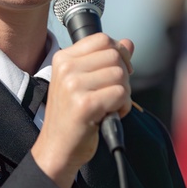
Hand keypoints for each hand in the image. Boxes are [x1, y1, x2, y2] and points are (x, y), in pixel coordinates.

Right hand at [32, 33, 133, 187]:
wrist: (57, 148)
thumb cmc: (72, 117)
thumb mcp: (84, 82)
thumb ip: (104, 61)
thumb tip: (129, 43)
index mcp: (63, 59)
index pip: (103, 39)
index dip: (119, 54)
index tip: (117, 73)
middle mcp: (66, 68)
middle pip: (115, 56)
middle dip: (123, 77)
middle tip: (113, 95)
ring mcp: (74, 85)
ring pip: (120, 75)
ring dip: (124, 94)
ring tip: (110, 107)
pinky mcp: (85, 104)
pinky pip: (121, 94)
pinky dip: (123, 107)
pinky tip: (110, 115)